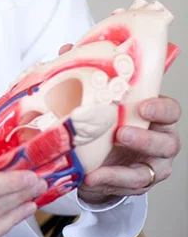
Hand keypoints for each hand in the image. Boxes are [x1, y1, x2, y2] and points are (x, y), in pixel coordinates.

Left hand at [56, 43, 182, 203]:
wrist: (100, 156)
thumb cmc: (106, 120)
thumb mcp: (99, 98)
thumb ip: (88, 74)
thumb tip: (67, 50)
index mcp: (153, 115)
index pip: (170, 110)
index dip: (161, 109)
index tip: (144, 107)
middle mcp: (159, 139)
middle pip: (168, 141)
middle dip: (146, 139)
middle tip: (121, 134)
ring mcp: (152, 164)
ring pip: (150, 170)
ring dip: (124, 170)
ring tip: (99, 168)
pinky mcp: (138, 183)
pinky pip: (128, 186)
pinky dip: (109, 182)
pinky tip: (91, 178)